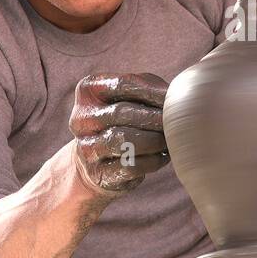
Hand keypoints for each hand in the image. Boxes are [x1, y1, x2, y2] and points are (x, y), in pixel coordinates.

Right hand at [69, 73, 170, 195]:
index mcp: (88, 90)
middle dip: (154, 118)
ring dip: (154, 140)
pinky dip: (153, 160)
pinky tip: (162, 156)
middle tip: (175, 122)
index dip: (153, 92)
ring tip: (169, 140)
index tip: (173, 99)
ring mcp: (85, 147)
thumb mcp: (134, 95)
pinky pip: (130, 165)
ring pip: (124, 140)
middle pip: (121, 112)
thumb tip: (174, 96)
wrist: (99, 158)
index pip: (122, 84)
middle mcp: (81, 118)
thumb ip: (151, 88)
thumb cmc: (125, 118)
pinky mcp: (97, 173)